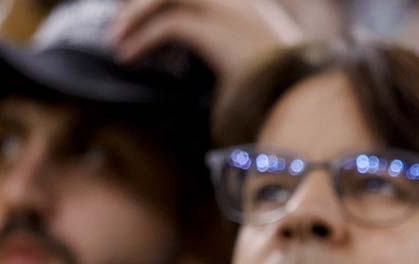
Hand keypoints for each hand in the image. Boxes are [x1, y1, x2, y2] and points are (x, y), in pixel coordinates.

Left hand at [109, 0, 304, 88]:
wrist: (302, 98)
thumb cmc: (287, 92)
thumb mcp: (267, 67)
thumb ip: (239, 57)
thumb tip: (221, 68)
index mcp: (253, 7)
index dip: (169, 5)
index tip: (150, 15)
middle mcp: (239, 2)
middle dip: (146, 3)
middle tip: (124, 21)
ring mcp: (226, 10)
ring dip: (134, 16)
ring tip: (117, 37)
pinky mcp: (211, 29)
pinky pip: (164, 27)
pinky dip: (140, 40)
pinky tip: (127, 55)